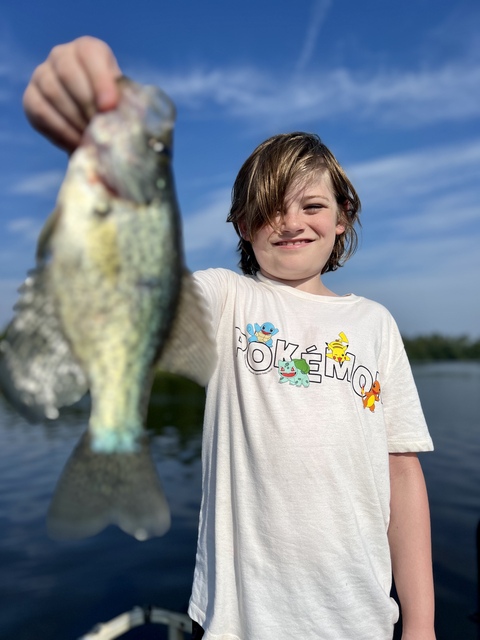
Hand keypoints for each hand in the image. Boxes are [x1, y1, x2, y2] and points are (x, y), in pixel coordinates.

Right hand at [23, 36, 121, 152]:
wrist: (95, 122)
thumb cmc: (115, 108)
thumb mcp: (124, 100)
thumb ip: (125, 102)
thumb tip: (123, 116)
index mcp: (88, 50)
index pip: (90, 55)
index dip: (100, 81)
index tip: (109, 107)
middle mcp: (61, 56)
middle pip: (68, 73)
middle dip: (87, 104)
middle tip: (100, 128)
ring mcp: (42, 75)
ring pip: (53, 92)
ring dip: (74, 119)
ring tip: (91, 138)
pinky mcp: (31, 97)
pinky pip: (40, 111)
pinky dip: (60, 130)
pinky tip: (76, 142)